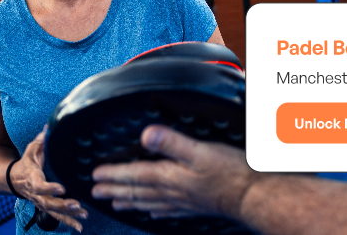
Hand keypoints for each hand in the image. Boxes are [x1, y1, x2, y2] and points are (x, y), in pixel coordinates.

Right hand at [11, 126, 87, 231]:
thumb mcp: (30, 151)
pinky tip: (80, 226)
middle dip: (63, 205)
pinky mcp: (46, 207)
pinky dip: (68, 222)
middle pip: (48, 203)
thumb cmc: (26, 164)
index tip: (61, 188)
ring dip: (69, 215)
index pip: (39, 186)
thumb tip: (48, 127)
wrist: (14, 180)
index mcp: (32, 179)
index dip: (49, 188)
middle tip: (77, 204)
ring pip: (54, 212)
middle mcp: (36, 194)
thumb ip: (39, 141)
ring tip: (83, 214)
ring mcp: (41, 202)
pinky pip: (57, 217)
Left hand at [91, 124, 259, 219]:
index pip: (135, 175)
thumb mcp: (199, 150)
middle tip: (95, 192)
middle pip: (137, 191)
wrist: (252, 195)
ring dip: (129, 201)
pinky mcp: (195, 206)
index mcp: (170, 176)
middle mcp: (173, 191)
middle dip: (115, 189)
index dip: (114, 174)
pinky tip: (152, 212)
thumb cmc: (229, 172)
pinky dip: (154, 210)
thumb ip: (171, 142)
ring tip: (115, 202)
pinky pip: (166, 210)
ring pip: (148, 202)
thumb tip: (145, 134)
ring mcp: (183, 201)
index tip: (95, 175)